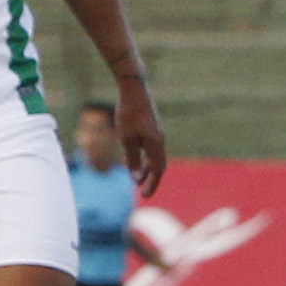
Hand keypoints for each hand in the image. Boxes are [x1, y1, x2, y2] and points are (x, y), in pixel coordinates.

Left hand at [117, 76, 166, 195]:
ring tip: (138, 180)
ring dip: (148, 169)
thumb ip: (132, 158)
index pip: (158, 169)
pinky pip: (151, 148)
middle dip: (151, 179)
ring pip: (155, 157)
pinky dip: (146, 158)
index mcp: (156, 143)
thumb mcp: (126, 138)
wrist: (134, 90)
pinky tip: (137, 161)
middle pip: (159, 165)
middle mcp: (160, 139)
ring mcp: (157, 133)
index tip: (145, 195)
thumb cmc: (128, 113)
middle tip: (143, 192)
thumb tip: (136, 177)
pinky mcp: (152, 128)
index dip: (152, 183)